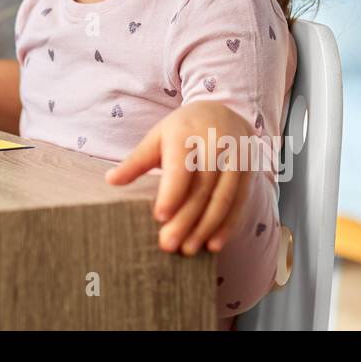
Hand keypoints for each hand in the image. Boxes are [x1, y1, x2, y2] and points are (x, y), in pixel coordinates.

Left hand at [104, 100, 257, 255]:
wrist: (223, 111)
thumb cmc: (182, 130)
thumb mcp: (157, 138)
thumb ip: (136, 161)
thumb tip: (110, 180)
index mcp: (187, 133)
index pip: (181, 167)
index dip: (172, 193)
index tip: (159, 217)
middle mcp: (216, 143)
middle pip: (202, 187)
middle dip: (186, 219)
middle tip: (169, 245)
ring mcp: (236, 157)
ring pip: (223, 197)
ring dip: (207, 227)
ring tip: (189, 250)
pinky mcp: (249, 170)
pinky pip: (240, 202)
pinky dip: (228, 225)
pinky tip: (214, 244)